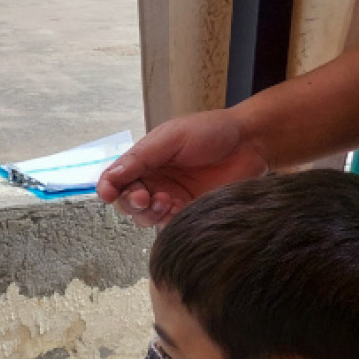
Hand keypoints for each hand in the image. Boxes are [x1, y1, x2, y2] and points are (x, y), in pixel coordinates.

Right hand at [96, 109, 269, 226]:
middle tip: (145, 198)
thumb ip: (139, 158)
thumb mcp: (169, 138)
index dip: (108, 188)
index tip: (108, 194)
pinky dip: (167, 221)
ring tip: (166, 201)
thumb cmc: (210, 132)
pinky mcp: (187, 213)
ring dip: (149, 213)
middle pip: (126, 202)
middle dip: (131, 203)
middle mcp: (153, 181)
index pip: (115, 179)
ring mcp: (169, 199)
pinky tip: (178, 208)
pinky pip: (167, 226)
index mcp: (144, 161)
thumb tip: (109, 178)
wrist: (250, 143)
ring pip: (144, 217)